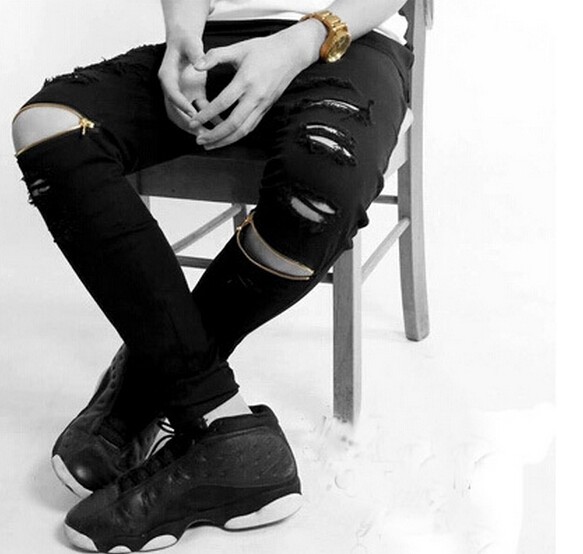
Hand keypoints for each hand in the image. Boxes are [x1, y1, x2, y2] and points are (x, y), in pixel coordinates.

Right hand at [158, 35, 221, 133]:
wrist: (186, 42)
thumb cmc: (187, 41)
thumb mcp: (191, 43)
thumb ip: (196, 52)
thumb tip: (200, 64)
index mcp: (167, 76)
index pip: (172, 93)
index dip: (181, 105)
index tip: (193, 114)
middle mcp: (172, 89)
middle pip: (175, 112)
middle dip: (188, 124)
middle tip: (202, 133)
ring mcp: (183, 94)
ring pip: (186, 116)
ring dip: (198, 127)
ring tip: (212, 135)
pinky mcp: (193, 96)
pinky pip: (200, 111)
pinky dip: (209, 119)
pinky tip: (222, 125)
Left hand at [190, 22, 324, 149]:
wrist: (291, 54)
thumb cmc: (265, 49)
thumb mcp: (238, 48)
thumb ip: (215, 56)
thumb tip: (196, 65)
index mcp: (246, 80)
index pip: (223, 103)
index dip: (206, 115)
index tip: (194, 122)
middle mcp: (255, 96)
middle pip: (234, 124)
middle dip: (215, 135)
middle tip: (200, 140)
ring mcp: (262, 105)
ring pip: (243, 130)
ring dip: (226, 141)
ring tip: (210, 145)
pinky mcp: (266, 109)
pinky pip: (251, 127)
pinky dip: (237, 136)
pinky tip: (226, 138)